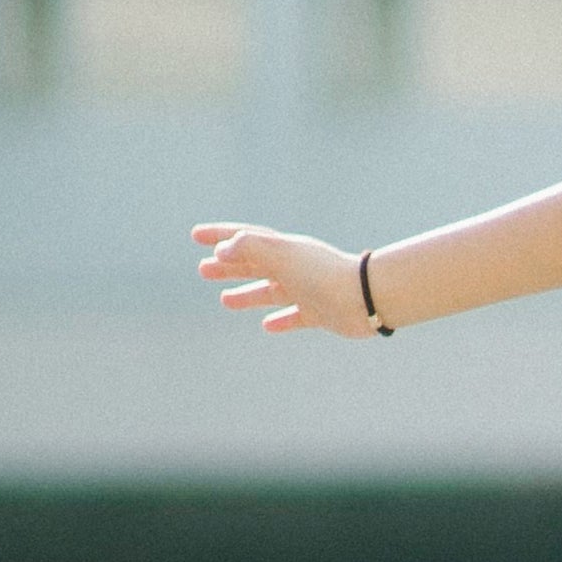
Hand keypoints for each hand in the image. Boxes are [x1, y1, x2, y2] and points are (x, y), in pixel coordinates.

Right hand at [192, 220, 378, 338]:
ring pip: (272, 291)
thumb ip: (251, 247)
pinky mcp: (321, 312)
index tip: (196, 235)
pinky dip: (280, 320)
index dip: (220, 235)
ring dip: (247, 294)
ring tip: (224, 300)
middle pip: (256, 264)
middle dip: (229, 266)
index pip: (246, 238)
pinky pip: (296, 316)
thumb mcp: (282, 255)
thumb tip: (223, 249)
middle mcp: (296, 267)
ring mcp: (308, 290)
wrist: (365, 299)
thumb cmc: (322, 275)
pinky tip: (267, 326)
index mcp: (285, 249)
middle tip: (202, 270)